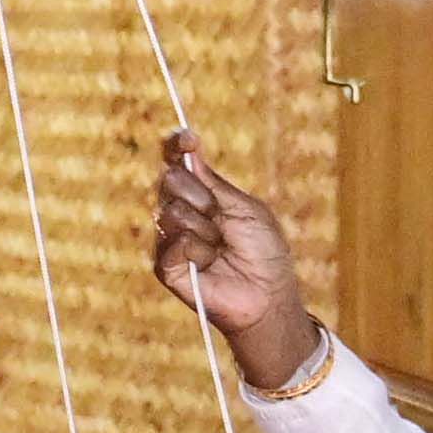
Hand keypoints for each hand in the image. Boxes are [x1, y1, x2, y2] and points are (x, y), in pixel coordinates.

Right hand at [152, 134, 317, 388]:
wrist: (267, 293)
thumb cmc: (264, 251)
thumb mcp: (245, 207)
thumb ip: (213, 182)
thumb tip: (189, 150)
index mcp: (202, 195)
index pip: (178, 163)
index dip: (177, 147)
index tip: (187, 139)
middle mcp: (181, 212)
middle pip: (170, 181)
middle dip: (200, 196)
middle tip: (220, 217)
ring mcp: (171, 239)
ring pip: (171, 212)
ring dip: (204, 229)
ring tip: (220, 249)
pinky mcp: (165, 266)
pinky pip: (171, 244)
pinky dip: (195, 251)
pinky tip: (208, 264)